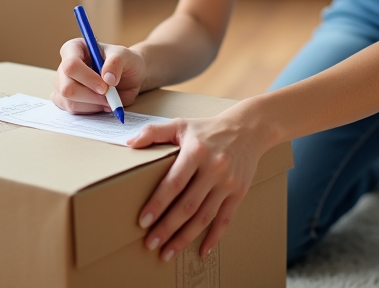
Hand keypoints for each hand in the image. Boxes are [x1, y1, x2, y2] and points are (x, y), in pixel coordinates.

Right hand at [51, 38, 144, 113]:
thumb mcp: (126, 56)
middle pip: (67, 88)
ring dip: (93, 104)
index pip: (71, 65)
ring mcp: (61, 85)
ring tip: (108, 98)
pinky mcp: (64, 101)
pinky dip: (91, 110)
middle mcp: (63, 66)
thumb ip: (116, 63)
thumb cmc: (123, 62)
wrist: (127, 76)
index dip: (87, 78)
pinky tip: (101, 102)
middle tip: (109, 96)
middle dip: (91, 96)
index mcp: (74, 48)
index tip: (105, 87)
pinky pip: (73, 111)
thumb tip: (108, 79)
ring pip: (70, 102)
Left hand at [127, 107, 270, 261]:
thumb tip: (130, 143)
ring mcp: (227, 183)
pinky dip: (213, 238)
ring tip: (167, 253)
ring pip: (204, 217)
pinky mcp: (239, 192)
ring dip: (185, 238)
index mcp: (196, 151)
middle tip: (150, 244)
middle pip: (188, 205)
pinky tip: (201, 252)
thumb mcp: (181, 125)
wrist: (248, 129)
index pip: (174, 182)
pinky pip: (225, 220)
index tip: (143, 221)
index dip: (158, 203)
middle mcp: (213, 168)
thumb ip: (154, 132)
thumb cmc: (208, 129)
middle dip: (167, 228)